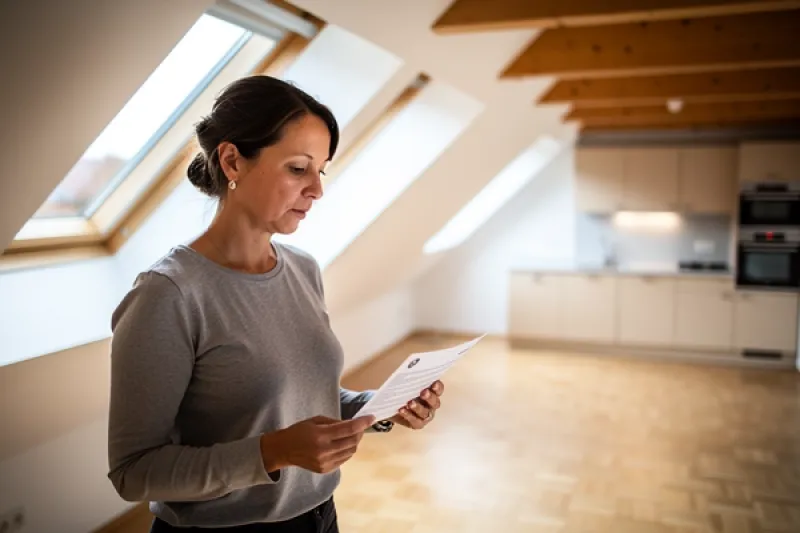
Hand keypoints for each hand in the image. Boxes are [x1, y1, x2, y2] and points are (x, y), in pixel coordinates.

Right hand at [260, 414, 374, 473]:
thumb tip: (353, 424)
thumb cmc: (299, 431)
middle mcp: (324, 450)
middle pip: (352, 441)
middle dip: (360, 432)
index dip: (362, 423)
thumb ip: (335, 423)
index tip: (371, 417)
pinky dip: (347, 450)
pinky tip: (342, 444)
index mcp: (321, 435)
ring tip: (351, 435)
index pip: (349, 429)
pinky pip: (344, 459)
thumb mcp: (316, 420)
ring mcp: (325, 462)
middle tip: (360, 426)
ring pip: (351, 452)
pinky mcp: (326, 469)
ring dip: (354, 442)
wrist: (284, 450)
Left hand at [390, 380, 443, 429]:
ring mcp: (425, 415)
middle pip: (435, 402)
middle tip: (423, 393)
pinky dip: (409, 416)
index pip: (439, 389)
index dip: (438, 387)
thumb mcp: (406, 381)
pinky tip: (402, 410)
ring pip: (425, 413)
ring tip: (410, 403)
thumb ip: (411, 377)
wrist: (391, 404)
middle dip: (429, 397)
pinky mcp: (417, 423)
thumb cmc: (402, 391)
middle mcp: (430, 404)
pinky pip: (416, 421)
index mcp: (431, 392)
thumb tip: (409, 368)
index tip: (434, 384)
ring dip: (418, 407)